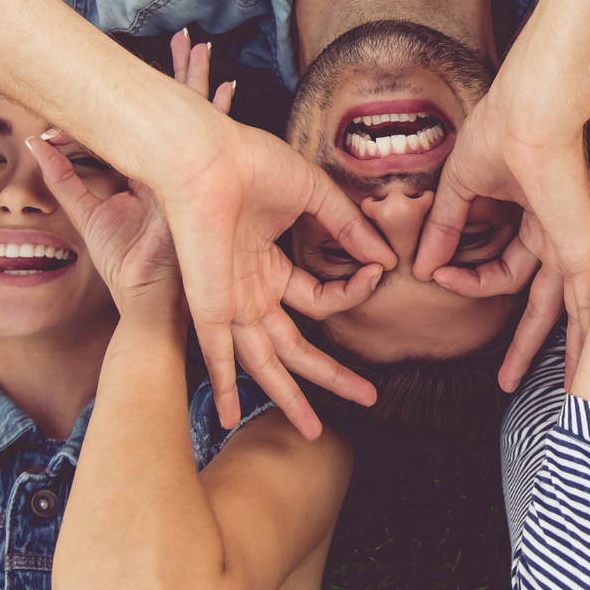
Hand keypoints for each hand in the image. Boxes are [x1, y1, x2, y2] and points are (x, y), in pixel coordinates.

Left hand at [27, 36, 261, 317]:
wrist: (149, 305)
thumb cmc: (127, 270)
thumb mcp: (88, 218)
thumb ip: (65, 180)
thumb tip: (36, 144)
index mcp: (162, 179)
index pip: (163, 124)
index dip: (169, 92)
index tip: (171, 58)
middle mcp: (180, 176)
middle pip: (186, 114)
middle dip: (188, 76)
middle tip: (189, 40)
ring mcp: (193, 184)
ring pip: (199, 123)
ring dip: (197, 84)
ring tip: (199, 49)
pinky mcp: (199, 194)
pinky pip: (201, 150)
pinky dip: (215, 120)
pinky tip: (226, 90)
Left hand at [132, 38, 393, 434]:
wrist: (203, 157)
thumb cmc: (250, 162)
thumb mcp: (314, 195)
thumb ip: (348, 228)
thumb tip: (387, 260)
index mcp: (269, 263)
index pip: (322, 298)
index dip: (354, 290)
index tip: (380, 272)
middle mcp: (250, 289)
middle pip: (297, 347)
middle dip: (332, 375)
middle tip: (368, 396)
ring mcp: (231, 302)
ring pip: (266, 362)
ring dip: (292, 397)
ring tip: (315, 431)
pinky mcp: (211, 305)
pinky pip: (217, 354)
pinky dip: (224, 386)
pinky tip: (230, 419)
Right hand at [415, 51, 589, 394]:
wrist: (535, 111)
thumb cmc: (503, 128)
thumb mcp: (462, 185)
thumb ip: (444, 225)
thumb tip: (421, 265)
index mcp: (534, 217)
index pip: (501, 268)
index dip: (466, 278)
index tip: (436, 275)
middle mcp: (558, 237)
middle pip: (542, 302)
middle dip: (524, 342)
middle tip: (510, 380)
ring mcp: (574, 248)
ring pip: (570, 314)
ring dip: (565, 354)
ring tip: (568, 396)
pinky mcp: (583, 254)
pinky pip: (586, 310)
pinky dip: (584, 345)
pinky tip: (585, 375)